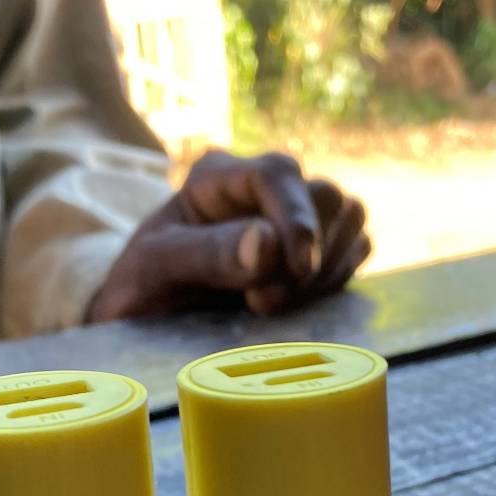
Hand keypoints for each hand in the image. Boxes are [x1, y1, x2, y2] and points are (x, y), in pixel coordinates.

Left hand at [87, 150, 369, 322]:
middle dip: (309, 253)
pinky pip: (355, 249)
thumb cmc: (140, 286)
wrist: (146, 320)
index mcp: (219, 177)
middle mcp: (262, 189)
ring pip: (349, 218)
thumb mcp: (155, 268)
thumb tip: (269, 242)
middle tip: (264, 301)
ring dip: (327, 267)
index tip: (297, 266)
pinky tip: (298, 303)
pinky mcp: (314, 250)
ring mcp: (293, 218)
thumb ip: (207, 253)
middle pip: (325, 195)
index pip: (277, 175)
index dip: (296, 218)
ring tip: (275, 304)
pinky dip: (337, 278)